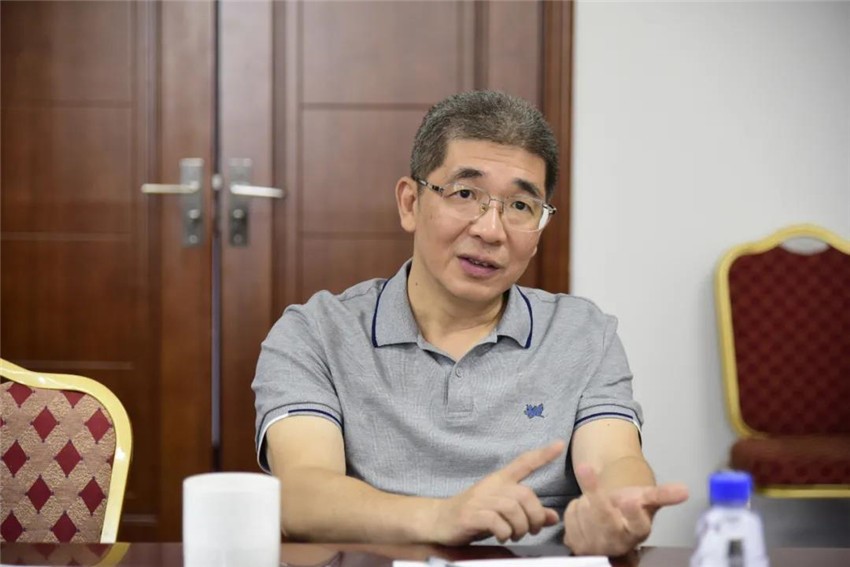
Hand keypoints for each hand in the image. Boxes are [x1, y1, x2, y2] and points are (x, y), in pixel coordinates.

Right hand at [431, 440, 565, 545]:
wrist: (438, 519)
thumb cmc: (474, 515)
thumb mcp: (502, 512)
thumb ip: (527, 513)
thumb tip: (553, 517)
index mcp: (499, 480)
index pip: (523, 463)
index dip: (542, 454)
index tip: (560, 444)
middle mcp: (491, 485)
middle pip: (526, 494)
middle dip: (535, 516)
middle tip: (531, 530)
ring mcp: (480, 499)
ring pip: (513, 508)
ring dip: (520, 527)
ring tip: (515, 535)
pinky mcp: (471, 514)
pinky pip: (497, 522)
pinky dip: (505, 533)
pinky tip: (502, 537)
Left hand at [563, 463, 688, 555]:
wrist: (609, 519)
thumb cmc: (628, 507)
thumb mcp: (645, 498)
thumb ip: (662, 494)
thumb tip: (685, 490)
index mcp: (637, 532)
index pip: (638, 525)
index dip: (634, 513)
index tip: (631, 499)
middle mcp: (618, 543)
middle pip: (604, 518)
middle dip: (595, 494)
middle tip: (586, 467)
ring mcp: (596, 546)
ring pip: (584, 512)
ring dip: (586, 499)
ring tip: (595, 500)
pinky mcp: (576, 544)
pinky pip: (570, 516)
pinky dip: (575, 507)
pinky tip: (583, 510)